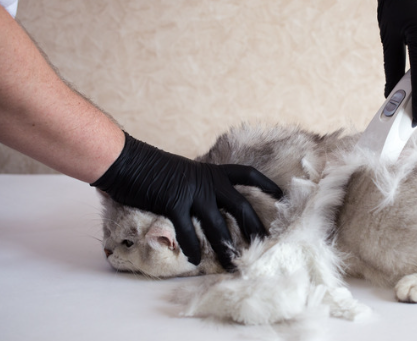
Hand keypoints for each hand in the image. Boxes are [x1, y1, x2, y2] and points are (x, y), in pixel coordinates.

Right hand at [92, 132, 282, 270]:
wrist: (127, 160)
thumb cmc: (154, 168)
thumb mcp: (186, 172)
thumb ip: (201, 185)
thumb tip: (211, 201)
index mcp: (212, 172)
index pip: (247, 174)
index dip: (265, 184)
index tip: (281, 195)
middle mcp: (207, 181)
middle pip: (240, 206)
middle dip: (254, 226)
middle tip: (265, 244)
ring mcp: (192, 192)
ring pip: (217, 225)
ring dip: (226, 248)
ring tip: (234, 265)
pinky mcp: (173, 203)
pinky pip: (187, 231)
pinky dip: (192, 248)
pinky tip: (196, 261)